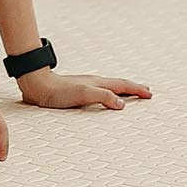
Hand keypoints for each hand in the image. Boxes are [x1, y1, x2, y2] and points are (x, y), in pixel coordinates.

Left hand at [18, 68, 153, 110]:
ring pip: (109, 87)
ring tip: (129, 94)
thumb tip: (122, 104)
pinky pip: (100, 92)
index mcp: (98, 83)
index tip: (150, 94)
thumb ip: (103, 97)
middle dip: (133, 88)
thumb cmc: (58, 92)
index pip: (122, 85)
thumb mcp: (83, 94)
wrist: (37, 86)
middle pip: (118, 84)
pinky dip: (109, 94)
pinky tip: (103, 98)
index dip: (137, 90)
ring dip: (122, 90)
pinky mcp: (77, 92)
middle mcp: (93, 82)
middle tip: (146, 91)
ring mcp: (86, 86)